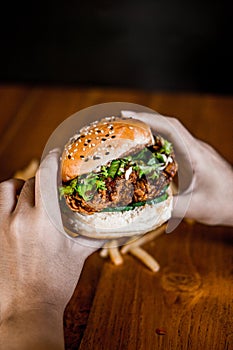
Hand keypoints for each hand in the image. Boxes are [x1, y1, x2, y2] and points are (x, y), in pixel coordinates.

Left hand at [0, 149, 102, 348]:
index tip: (57, 153)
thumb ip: (94, 236)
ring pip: (7, 188)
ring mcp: (3, 225)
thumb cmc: (56, 283)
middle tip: (50, 186)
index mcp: (45, 221)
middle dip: (42, 180)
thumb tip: (114, 228)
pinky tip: (15, 206)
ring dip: (19, 186)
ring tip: (28, 193)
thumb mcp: (78, 256)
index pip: (46, 177)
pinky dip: (5, 198)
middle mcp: (21, 218)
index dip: (52, 160)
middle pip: (30, 183)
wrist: (28, 307)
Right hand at [122, 111, 232, 226]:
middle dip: (145, 121)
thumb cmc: (226, 203)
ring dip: (152, 130)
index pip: (171, 129)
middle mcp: (196, 149)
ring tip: (130, 132)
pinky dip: (159, 142)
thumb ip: (169, 207)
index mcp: (196, 155)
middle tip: (122, 122)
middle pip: (169, 126)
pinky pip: (175, 145)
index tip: (128, 117)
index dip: (149, 120)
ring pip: (172, 134)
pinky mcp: (195, 159)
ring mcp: (196, 153)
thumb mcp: (195, 208)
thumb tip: (142, 207)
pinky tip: (147, 149)